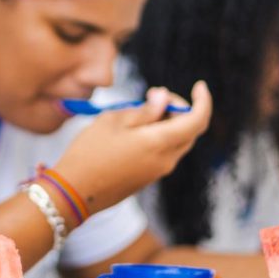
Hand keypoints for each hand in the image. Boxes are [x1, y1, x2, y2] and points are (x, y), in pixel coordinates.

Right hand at [55, 81, 212, 211]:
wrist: (75, 192)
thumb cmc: (90, 152)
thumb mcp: (114, 121)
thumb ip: (144, 109)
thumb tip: (163, 98)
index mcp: (160, 142)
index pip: (197, 120)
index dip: (203, 101)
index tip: (199, 86)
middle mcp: (166, 160)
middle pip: (189, 130)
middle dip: (178, 109)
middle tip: (153, 95)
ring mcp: (158, 171)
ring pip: (177, 142)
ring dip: (167, 123)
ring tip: (139, 112)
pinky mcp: (147, 177)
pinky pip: (163, 153)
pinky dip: (159, 136)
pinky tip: (134, 131)